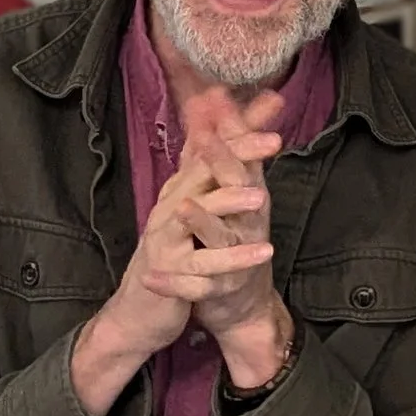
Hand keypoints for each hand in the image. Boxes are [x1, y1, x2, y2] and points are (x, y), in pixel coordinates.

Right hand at [69, 93, 283, 415]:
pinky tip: (260, 254)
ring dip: (228, 203)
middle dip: (236, 155)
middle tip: (272, 142)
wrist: (141, 308)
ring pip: (197, 217)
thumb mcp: (193, 207)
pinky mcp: (169, 276)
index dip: (239, 130)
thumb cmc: (173, 252)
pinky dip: (230, 259)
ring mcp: (165, 241)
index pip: (210, 152)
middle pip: (202, 173)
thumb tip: (224, 122)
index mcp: (179, 191)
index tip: (273, 107)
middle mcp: (169, 209)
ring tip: (262, 197)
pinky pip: (201, 268)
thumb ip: (212, 167)